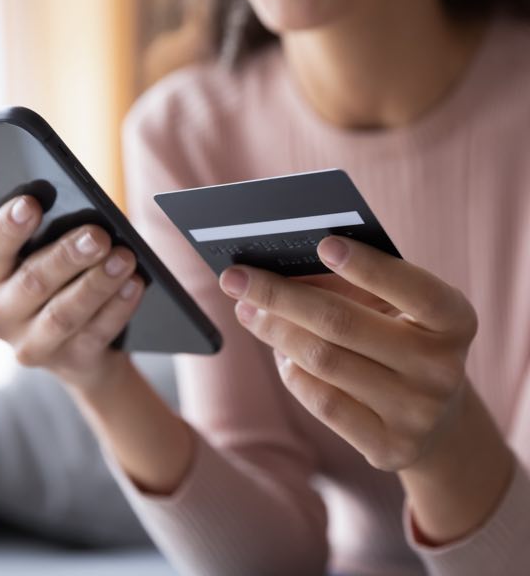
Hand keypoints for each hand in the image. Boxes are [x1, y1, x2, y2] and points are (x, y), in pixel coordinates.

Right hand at [0, 195, 143, 391]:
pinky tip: (134, 285)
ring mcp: (31, 344)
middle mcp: (0, 314)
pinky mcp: (69, 362)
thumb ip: (50, 237)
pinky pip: (96, 333)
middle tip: (98, 236)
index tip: (30, 203)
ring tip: (125, 258)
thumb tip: (83, 216)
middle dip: (67, 256)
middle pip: (32, 281)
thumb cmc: (60, 283)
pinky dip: (118, 307)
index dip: (8, 226)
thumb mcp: (44, 259)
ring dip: (97, 283)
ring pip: (64, 313)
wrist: (79, 349)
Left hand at [218, 235, 478, 472]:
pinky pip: (321, 401)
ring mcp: (417, 414)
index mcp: (455, 321)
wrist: (435, 418)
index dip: (368, 267)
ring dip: (274, 330)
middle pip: (342, 324)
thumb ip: (351, 285)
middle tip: (235, 277)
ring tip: (248, 310)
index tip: (322, 244)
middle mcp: (443, 370)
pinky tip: (280, 352)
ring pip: (323, 361)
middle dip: (279, 295)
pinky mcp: (389, 448)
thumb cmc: (403, 340)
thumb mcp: (395, 308)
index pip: (414, 289)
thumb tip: (278, 271)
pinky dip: (292, 371)